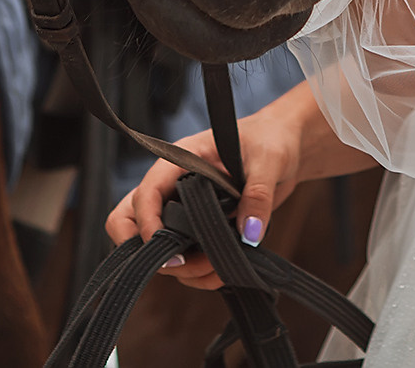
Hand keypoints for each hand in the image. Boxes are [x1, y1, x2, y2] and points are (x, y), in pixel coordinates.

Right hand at [105, 108, 302, 291]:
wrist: (285, 149)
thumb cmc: (270, 140)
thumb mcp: (268, 160)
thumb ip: (259, 193)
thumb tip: (249, 232)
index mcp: (181, 159)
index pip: (146, 191)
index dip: (148, 223)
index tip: (169, 252)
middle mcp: (173, 186)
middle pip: (129, 220)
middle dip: (149, 251)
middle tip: (182, 263)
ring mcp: (182, 210)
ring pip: (155, 247)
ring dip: (182, 268)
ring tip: (219, 267)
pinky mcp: (198, 230)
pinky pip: (183, 259)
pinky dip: (197, 274)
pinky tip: (223, 272)